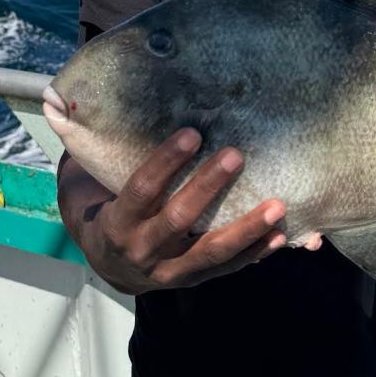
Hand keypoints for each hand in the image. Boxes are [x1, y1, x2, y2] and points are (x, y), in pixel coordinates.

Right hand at [57, 128, 285, 294]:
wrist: (112, 267)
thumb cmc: (110, 207)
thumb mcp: (94, 186)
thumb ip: (104, 152)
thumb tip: (98, 96)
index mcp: (117, 222)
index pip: (141, 189)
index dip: (165, 162)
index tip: (192, 133)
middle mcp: (143, 250)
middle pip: (178, 219)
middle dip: (208, 186)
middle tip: (237, 154)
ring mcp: (171, 271)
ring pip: (211, 252)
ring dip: (246, 229)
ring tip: (277, 206)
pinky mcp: (195, 280)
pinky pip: (228, 268)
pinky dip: (255, 253)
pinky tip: (281, 235)